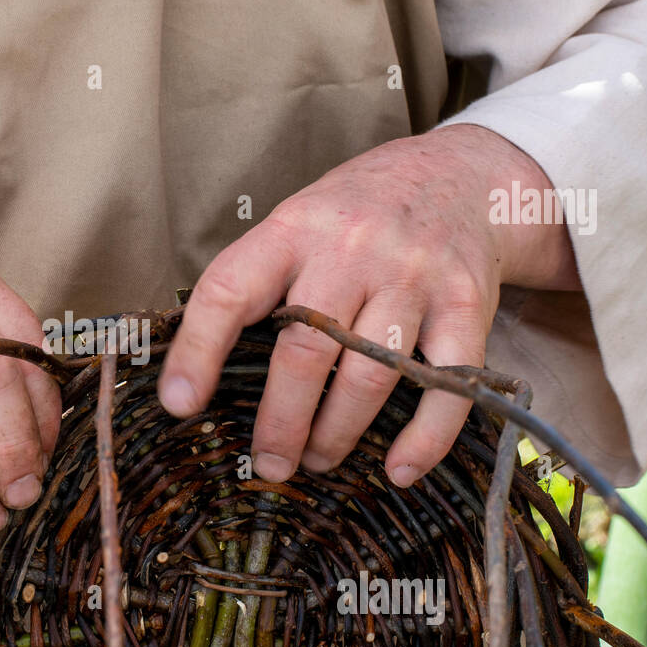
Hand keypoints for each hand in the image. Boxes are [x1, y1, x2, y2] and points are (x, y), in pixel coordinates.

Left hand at [157, 124, 580, 487]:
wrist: (460, 176)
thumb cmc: (358, 215)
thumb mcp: (297, 222)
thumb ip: (258, 282)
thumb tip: (198, 372)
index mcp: (293, 229)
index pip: (229, 290)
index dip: (197, 351)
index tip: (179, 405)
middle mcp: (351, 248)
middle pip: (305, 351)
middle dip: (281, 422)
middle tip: (269, 464)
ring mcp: (413, 276)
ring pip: (370, 375)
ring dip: (339, 433)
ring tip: (318, 461)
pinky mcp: (467, 304)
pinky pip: (446, 384)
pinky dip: (424, 438)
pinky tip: (398, 470)